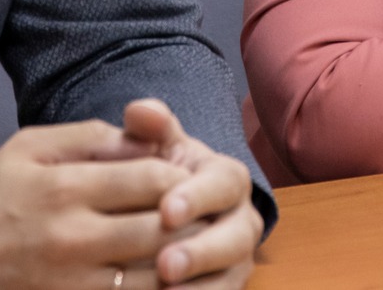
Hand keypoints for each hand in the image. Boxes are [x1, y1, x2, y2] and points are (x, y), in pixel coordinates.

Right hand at [0, 118, 185, 289]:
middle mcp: (71, 236)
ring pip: (153, 275)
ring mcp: (71, 281)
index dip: (181, 177)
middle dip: (191, 221)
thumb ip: (88, 138)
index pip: (151, 179)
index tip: (187, 177)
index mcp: (64, 187)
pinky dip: (154, 289)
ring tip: (194, 248)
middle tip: (204, 214)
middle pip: (160, 229)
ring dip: (182, 262)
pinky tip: (163, 278)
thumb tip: (143, 138)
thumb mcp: (29, 147)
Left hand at [119, 99, 261, 288]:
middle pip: (234, 238)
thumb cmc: (163, 173)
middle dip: (201, 252)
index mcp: (228, 179)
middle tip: (165, 265)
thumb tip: (141, 111)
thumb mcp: (158, 146)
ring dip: (201, 286)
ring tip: (166, 289)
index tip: (165, 210)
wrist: (174, 211)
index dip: (197, 198)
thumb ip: (150, 127)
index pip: (222, 185)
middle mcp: (242, 220)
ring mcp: (237, 259)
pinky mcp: (227, 285)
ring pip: (231, 275)